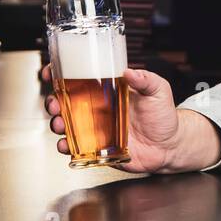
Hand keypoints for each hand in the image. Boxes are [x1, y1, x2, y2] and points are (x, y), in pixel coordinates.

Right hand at [41, 64, 220, 172]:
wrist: (169, 147)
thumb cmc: (163, 117)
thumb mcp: (159, 91)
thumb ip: (147, 80)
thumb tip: (130, 72)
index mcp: (108, 92)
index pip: (80, 79)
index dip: (61, 75)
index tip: (51, 71)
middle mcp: (98, 109)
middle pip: (66, 102)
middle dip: (53, 101)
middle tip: (54, 103)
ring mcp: (95, 129)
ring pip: (66, 124)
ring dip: (57, 123)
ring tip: (60, 124)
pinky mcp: (97, 148)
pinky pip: (76, 147)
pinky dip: (66, 146)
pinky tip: (66, 145)